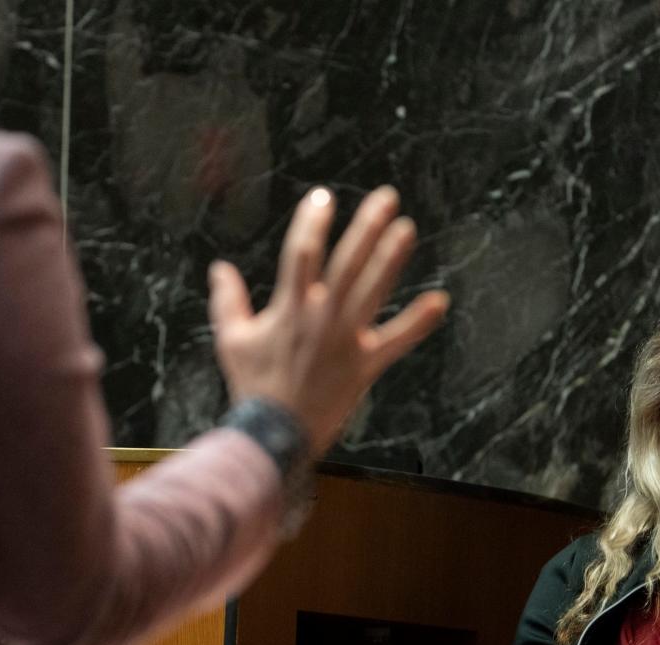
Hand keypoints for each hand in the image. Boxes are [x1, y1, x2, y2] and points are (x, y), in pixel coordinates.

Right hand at [209, 185, 447, 456]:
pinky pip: (396, 341)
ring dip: (391, 259)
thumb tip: (219, 268)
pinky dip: (418, 322)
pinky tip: (440, 301)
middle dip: (366, 227)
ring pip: (372, 291)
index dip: (312, 222)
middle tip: (387, 198)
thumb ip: (227, 300)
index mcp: (289, 307)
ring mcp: (345, 340)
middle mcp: (320, 317)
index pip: (302, 253)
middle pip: (347, 263)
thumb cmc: (252, 386)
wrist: (274, 433)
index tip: (323, 197)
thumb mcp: (231, 340)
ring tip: (407, 229)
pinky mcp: (364, 365)